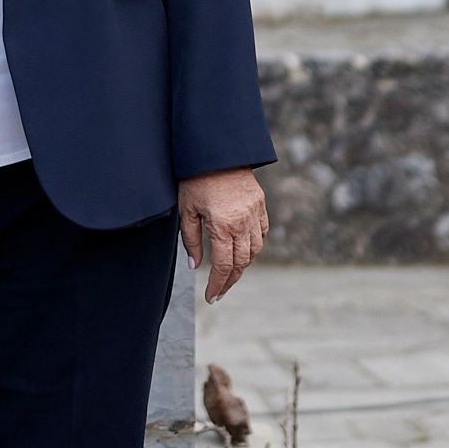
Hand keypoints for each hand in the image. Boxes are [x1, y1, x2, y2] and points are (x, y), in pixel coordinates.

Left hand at [176, 167, 267, 303]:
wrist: (217, 150)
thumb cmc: (196, 178)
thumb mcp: (186, 210)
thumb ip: (190, 240)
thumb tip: (195, 266)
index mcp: (223, 226)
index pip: (223, 266)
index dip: (217, 285)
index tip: (211, 297)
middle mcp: (242, 223)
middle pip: (241, 263)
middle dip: (229, 281)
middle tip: (219, 291)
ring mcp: (254, 213)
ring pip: (255, 250)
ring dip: (243, 265)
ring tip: (230, 273)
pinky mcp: (260, 204)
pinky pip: (262, 232)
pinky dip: (254, 245)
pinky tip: (243, 249)